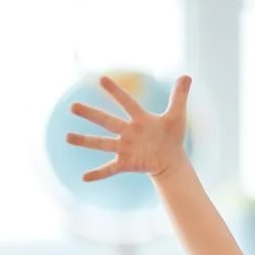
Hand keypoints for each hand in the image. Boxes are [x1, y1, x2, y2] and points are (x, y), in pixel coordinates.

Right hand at [65, 75, 192, 181]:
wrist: (171, 159)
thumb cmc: (171, 136)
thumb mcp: (177, 116)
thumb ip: (179, 96)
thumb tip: (187, 76)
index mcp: (140, 119)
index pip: (127, 103)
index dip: (116, 92)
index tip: (101, 79)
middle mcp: (128, 132)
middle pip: (107, 121)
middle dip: (91, 114)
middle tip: (73, 106)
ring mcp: (125, 148)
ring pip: (102, 144)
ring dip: (86, 141)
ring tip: (67, 137)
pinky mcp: (126, 163)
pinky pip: (110, 169)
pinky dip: (98, 174)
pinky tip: (84, 178)